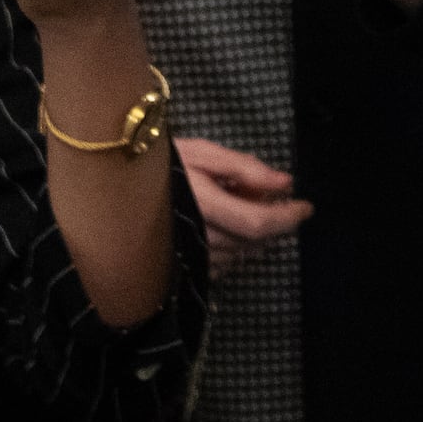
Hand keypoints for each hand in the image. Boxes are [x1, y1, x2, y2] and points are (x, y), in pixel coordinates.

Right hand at [171, 136, 313, 278]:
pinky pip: (224, 263)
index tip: (306, 206)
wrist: (115, 188)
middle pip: (254, 241)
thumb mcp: (202, 153)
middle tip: (271, 196)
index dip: (288, 217)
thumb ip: (245, 169)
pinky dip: (236, 246)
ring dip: (255, 234)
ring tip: (242, 204)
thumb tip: (286, 183)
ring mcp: (190, 258)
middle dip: (274, 221)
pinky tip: (226, 225)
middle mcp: (199, 238)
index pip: (259, 223)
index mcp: (204, 207)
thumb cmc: (161, 164)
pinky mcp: (184, 269)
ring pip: (242, 253)